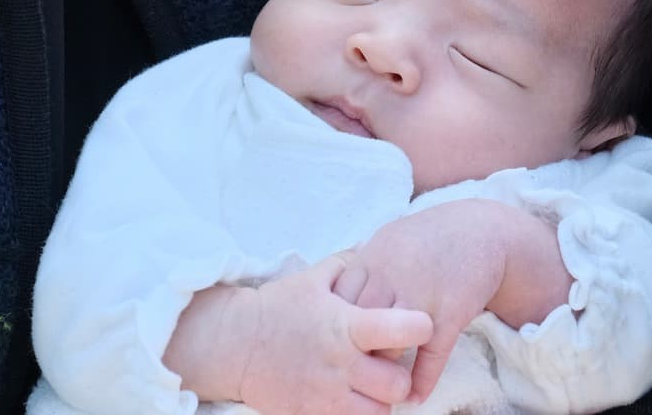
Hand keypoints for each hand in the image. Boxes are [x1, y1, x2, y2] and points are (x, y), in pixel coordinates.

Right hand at [162, 255, 432, 414]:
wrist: (233, 344)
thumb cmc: (277, 307)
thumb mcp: (315, 278)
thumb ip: (350, 266)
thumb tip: (375, 252)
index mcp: (346, 326)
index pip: (401, 330)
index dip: (419, 326)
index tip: (419, 322)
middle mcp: (341, 364)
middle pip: (397, 384)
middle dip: (401, 374)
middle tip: (392, 363)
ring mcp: (327, 395)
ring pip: (379, 412)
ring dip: (382, 399)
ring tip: (373, 383)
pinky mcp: (313, 414)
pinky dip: (359, 412)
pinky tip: (353, 395)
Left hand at [333, 199, 569, 402]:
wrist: (482, 230)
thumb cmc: (430, 237)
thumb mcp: (389, 240)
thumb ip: (362, 268)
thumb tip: (335, 296)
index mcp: (373, 258)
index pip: (338, 302)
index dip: (336, 326)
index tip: (338, 341)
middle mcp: (393, 277)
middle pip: (359, 326)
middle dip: (356, 349)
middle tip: (357, 366)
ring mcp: (422, 295)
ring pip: (390, 344)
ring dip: (386, 367)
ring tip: (383, 381)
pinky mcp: (451, 313)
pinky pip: (430, 356)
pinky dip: (422, 381)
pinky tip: (415, 395)